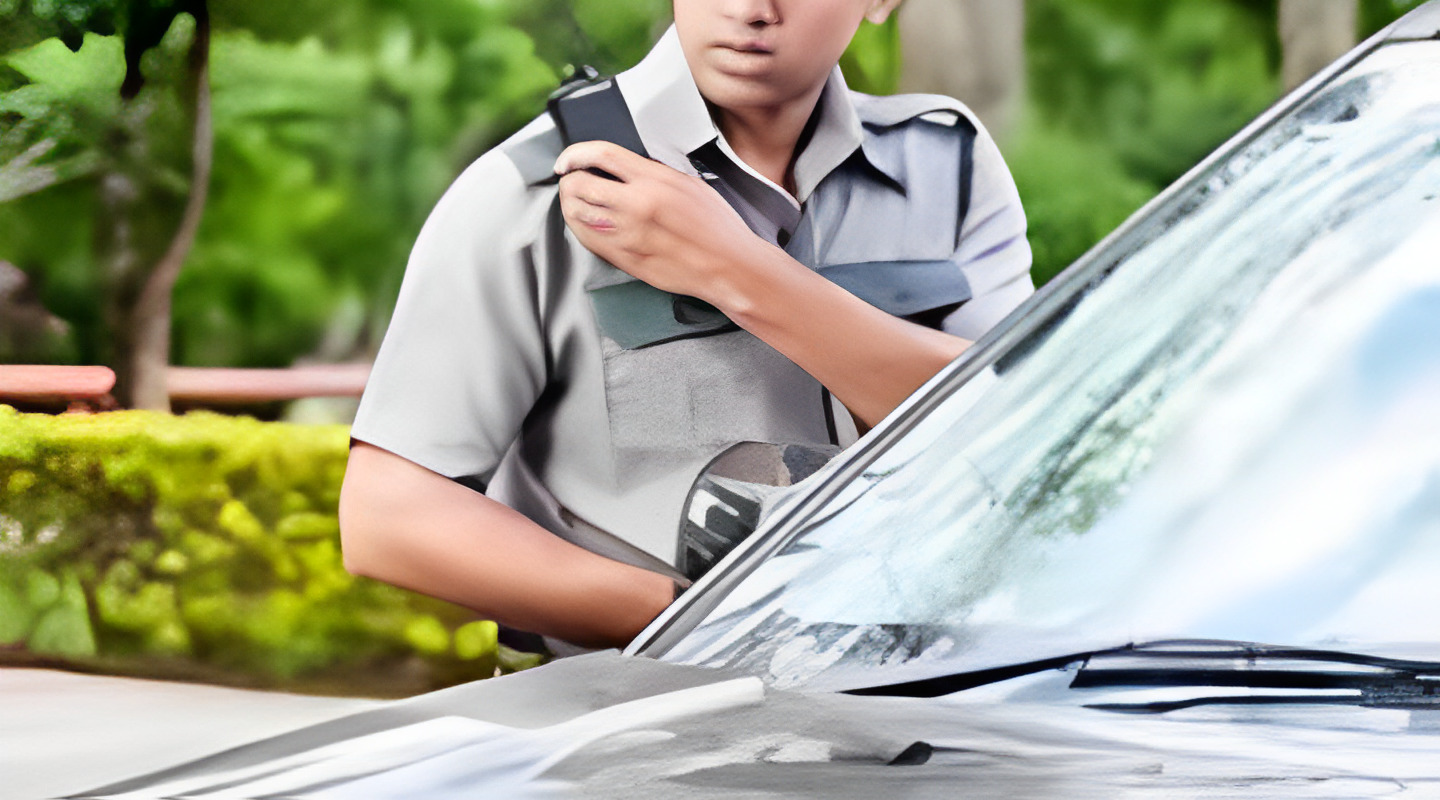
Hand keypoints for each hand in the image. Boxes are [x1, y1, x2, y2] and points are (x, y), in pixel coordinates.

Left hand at [555, 141, 767, 304]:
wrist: (729, 266)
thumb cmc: (717, 228)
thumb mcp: (689, 182)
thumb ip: (654, 172)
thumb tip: (627, 167)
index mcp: (655, 181)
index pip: (601, 155)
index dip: (575, 153)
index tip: (568, 159)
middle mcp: (637, 206)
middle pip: (579, 184)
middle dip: (569, 180)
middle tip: (571, 181)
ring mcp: (628, 235)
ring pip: (575, 213)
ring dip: (570, 203)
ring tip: (577, 201)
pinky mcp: (625, 259)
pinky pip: (586, 239)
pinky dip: (579, 227)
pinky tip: (586, 223)